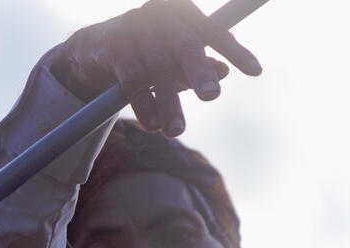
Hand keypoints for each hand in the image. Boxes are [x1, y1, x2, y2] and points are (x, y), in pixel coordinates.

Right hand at [49, 0, 261, 136]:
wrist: (93, 50)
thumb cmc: (144, 53)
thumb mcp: (174, 58)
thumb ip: (198, 64)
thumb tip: (225, 72)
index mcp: (184, 15)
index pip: (214, 33)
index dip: (235, 51)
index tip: (255, 71)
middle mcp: (162, 15)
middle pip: (186, 46)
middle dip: (199, 73)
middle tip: (212, 96)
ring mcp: (137, 27)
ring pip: (158, 69)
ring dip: (168, 103)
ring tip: (176, 131)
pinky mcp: (114, 44)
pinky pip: (133, 79)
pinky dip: (143, 104)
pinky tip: (151, 124)